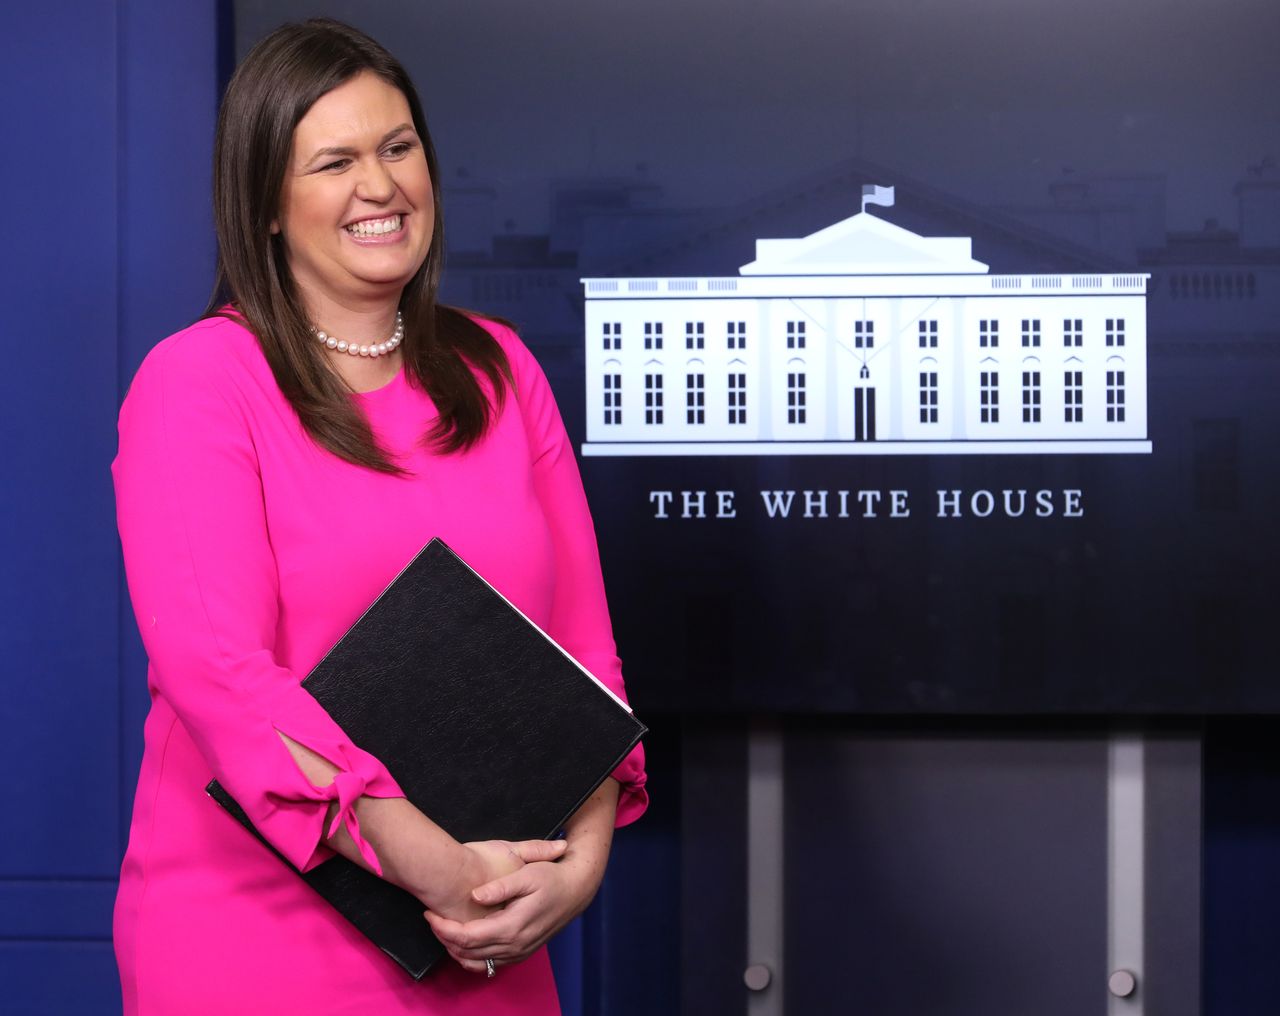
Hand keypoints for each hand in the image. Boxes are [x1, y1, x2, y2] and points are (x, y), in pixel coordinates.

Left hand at [424, 852, 597, 974]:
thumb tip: (474, 896)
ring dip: (455, 950)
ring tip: (441, 930)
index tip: (430, 913)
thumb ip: (500, 887)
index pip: (467, 937)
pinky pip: (490, 964)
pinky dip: (471, 958)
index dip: (444, 928)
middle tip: (430, 919)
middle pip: (467, 953)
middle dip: (444, 938)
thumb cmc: (551, 879)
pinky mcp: (521, 954)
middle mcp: (514, 945)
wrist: (576, 891)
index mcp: (512, 927)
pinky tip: (462, 945)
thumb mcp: (527, 874)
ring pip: (477, 962)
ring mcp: (518, 953)